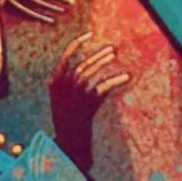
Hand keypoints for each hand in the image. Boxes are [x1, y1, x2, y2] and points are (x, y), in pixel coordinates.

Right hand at [48, 34, 129, 160]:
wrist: (68, 146)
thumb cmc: (70, 121)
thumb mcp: (67, 99)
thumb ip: (76, 83)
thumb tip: (93, 64)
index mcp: (54, 84)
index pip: (65, 58)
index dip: (77, 44)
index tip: (90, 34)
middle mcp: (61, 89)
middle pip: (81, 65)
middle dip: (97, 55)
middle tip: (112, 50)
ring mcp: (73, 97)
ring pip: (90, 73)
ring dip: (104, 63)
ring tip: (115, 57)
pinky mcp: (86, 106)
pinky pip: (103, 88)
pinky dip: (115, 80)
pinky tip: (127, 76)